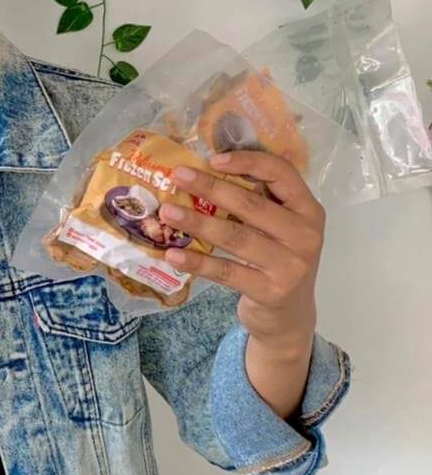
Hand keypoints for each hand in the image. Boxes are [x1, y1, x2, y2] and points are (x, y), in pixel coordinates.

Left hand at [157, 150, 324, 353]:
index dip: (248, 161)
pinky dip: (197, 262)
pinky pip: (226, 271)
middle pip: (251, 204)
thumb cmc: (276, 260)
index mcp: (308, 210)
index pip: (281, 173)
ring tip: (166, 213)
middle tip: (177, 176)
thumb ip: (257, 202)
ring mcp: (290, 266)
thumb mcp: (279, 228)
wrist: (290, 316)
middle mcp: (305, 235)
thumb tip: (203, 171)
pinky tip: (173, 253)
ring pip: (235, 237)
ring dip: (197, 222)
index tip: (213, 159)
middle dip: (210, 188)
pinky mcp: (271, 292)